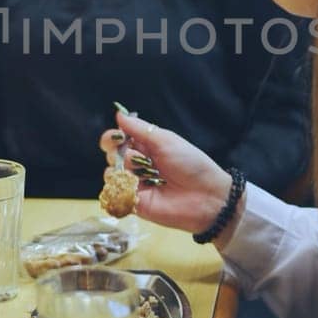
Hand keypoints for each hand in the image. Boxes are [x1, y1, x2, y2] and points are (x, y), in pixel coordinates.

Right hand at [96, 112, 231, 234]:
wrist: (206, 196)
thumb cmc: (191, 164)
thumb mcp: (166, 141)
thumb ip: (140, 129)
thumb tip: (119, 115)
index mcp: (146, 147)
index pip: (119, 139)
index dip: (112, 137)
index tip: (116, 136)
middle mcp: (138, 165)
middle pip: (112, 154)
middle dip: (118, 152)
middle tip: (136, 155)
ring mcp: (136, 184)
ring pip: (112, 172)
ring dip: (123, 167)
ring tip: (143, 170)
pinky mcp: (134, 202)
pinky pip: (116, 191)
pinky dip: (121, 184)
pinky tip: (135, 183)